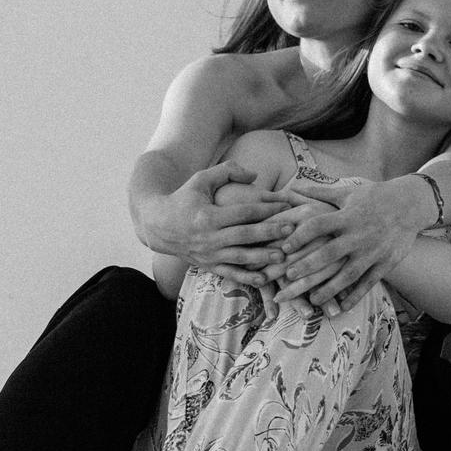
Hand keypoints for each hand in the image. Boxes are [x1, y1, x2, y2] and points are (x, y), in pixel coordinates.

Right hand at [144, 161, 292, 284]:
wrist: (157, 225)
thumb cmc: (183, 198)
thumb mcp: (200, 179)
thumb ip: (227, 172)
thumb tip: (255, 176)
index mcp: (208, 216)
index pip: (243, 212)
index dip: (266, 209)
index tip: (286, 206)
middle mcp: (208, 237)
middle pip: (245, 235)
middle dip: (270, 232)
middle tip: (292, 229)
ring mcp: (208, 254)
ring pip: (240, 258)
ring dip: (263, 257)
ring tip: (284, 255)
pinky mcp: (207, 265)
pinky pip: (230, 273)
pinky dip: (247, 277)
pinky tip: (265, 278)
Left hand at [273, 177, 435, 310]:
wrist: (411, 204)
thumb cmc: (374, 197)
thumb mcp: (347, 193)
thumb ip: (319, 193)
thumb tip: (293, 186)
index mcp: (346, 217)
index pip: (318, 226)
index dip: (299, 236)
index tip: (284, 247)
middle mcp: (358, 235)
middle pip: (329, 253)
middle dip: (308, 266)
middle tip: (287, 278)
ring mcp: (373, 251)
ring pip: (348, 274)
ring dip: (329, 289)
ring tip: (311, 301)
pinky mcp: (386, 263)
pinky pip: (369, 283)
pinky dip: (356, 297)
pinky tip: (341, 308)